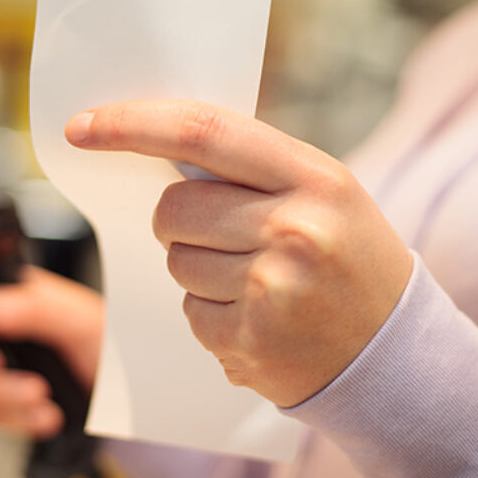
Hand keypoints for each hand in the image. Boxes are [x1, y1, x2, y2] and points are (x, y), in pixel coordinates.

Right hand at [0, 265, 102, 437]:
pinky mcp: (4, 397)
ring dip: (2, 398)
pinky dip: (15, 419)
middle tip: (2, 369)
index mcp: (8, 293)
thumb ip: (34, 307)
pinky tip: (43, 413)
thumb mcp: (79, 318)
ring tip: (39, 396)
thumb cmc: (110, 342)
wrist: (131, 394)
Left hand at [65, 99, 412, 406]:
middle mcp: (293, 229)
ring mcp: (271, 290)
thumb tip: (152, 144)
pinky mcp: (251, 342)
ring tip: (260, 283)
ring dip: (200, 271)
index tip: (82, 126)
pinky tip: (260, 318)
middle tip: (225, 237)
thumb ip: (249, 166)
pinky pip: (191, 312)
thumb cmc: (349, 258)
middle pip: (173, 208)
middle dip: (178, 221)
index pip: (201, 131)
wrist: (396, 353)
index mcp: (313, 177)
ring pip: (176, 262)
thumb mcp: (322, 192)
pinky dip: (212, 315)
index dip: (131, 124)